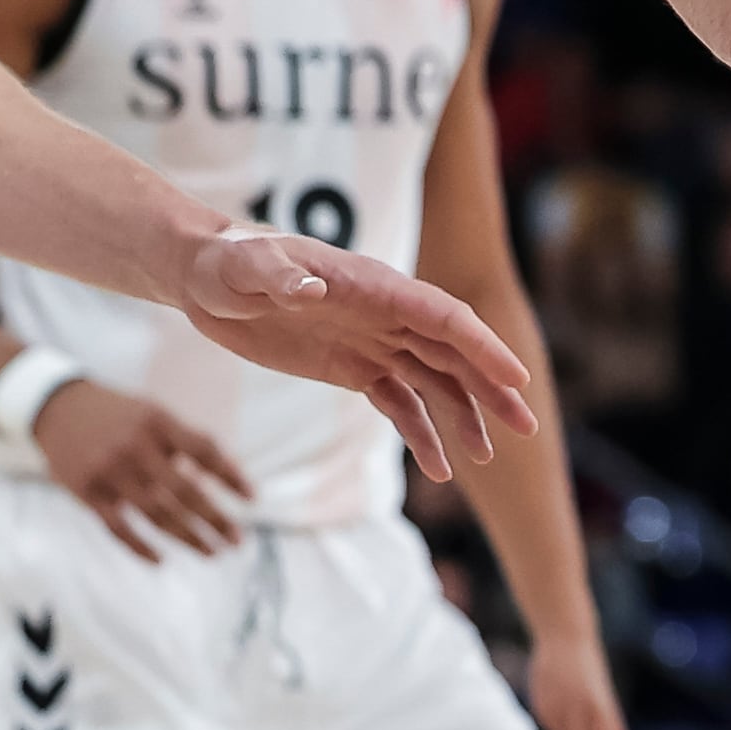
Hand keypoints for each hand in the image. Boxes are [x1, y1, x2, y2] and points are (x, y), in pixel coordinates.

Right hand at [36, 380, 249, 561]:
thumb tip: (232, 476)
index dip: (231, 476)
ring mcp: (109, 470)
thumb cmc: (119, 414)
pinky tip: (160, 560)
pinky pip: (118, 528)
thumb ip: (187, 441)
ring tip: (212, 552)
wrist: (57, 406)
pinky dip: (140, 547)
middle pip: (184, 491)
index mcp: (157, 422)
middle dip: (215, 519)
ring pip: (156, 514)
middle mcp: (135, 446)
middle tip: (237, 541)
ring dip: (188, 537)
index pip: (204, 451)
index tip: (253, 499)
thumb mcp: (153, 414)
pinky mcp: (86, 491)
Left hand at [178, 226, 536, 481]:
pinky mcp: (352, 366)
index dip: (482, 347)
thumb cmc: (228, 262)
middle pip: (453, 351)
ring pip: (434, 379)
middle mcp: (384, 312)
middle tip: (525, 426)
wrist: (206, 277)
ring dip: (464, 414)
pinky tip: (437, 468)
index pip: (442, 317)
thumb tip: (311, 289)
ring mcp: (372, 340)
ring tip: (486, 456)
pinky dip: (421, 433)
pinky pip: (398, 401)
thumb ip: (279, 277)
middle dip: (491, 387)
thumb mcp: (246, 267)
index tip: (517, 379)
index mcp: (373, 285)